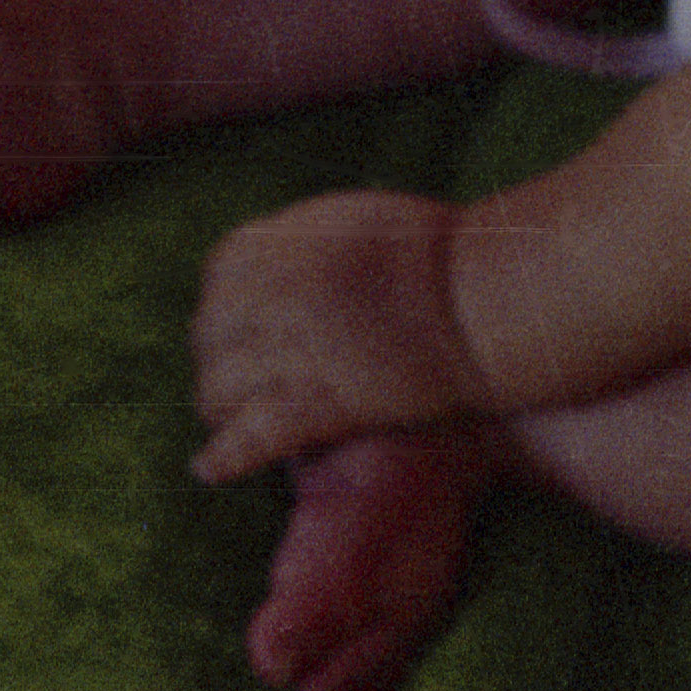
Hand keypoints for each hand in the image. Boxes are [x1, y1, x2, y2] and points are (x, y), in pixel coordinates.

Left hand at [190, 189, 487, 479]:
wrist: (480, 300)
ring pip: (219, 387)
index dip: (222, 303)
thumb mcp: (355, 222)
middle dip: (214, 355)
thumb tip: (275, 261)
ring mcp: (292, 352)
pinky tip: (209, 469)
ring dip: (216, 405)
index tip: (231, 321)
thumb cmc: (440, 257)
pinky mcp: (319, 404)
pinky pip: (252, 435)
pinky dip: (225, 455)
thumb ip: (305, 243)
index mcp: (281, 245)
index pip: (219, 274)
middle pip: (211, 333)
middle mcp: (272, 295)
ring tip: (224, 420)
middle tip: (226, 377)